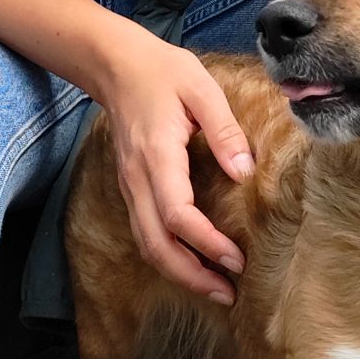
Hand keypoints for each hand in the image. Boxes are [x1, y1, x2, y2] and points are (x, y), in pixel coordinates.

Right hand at [91, 31, 253, 305]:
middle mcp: (137, 179)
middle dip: (191, 275)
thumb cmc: (162, 72)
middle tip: (228, 293)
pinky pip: (147, 232)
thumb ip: (224, 130)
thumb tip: (243, 171)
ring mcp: (130, 186)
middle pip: (156, 244)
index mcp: (156, 155)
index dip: (205, 243)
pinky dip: (169, 256)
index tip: (236, 258)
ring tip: (217, 288)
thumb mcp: (201, 88)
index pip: (176, 214)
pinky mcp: (132, 188)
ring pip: (148, 245)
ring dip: (180, 272)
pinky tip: (195, 263)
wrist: (116, 65)